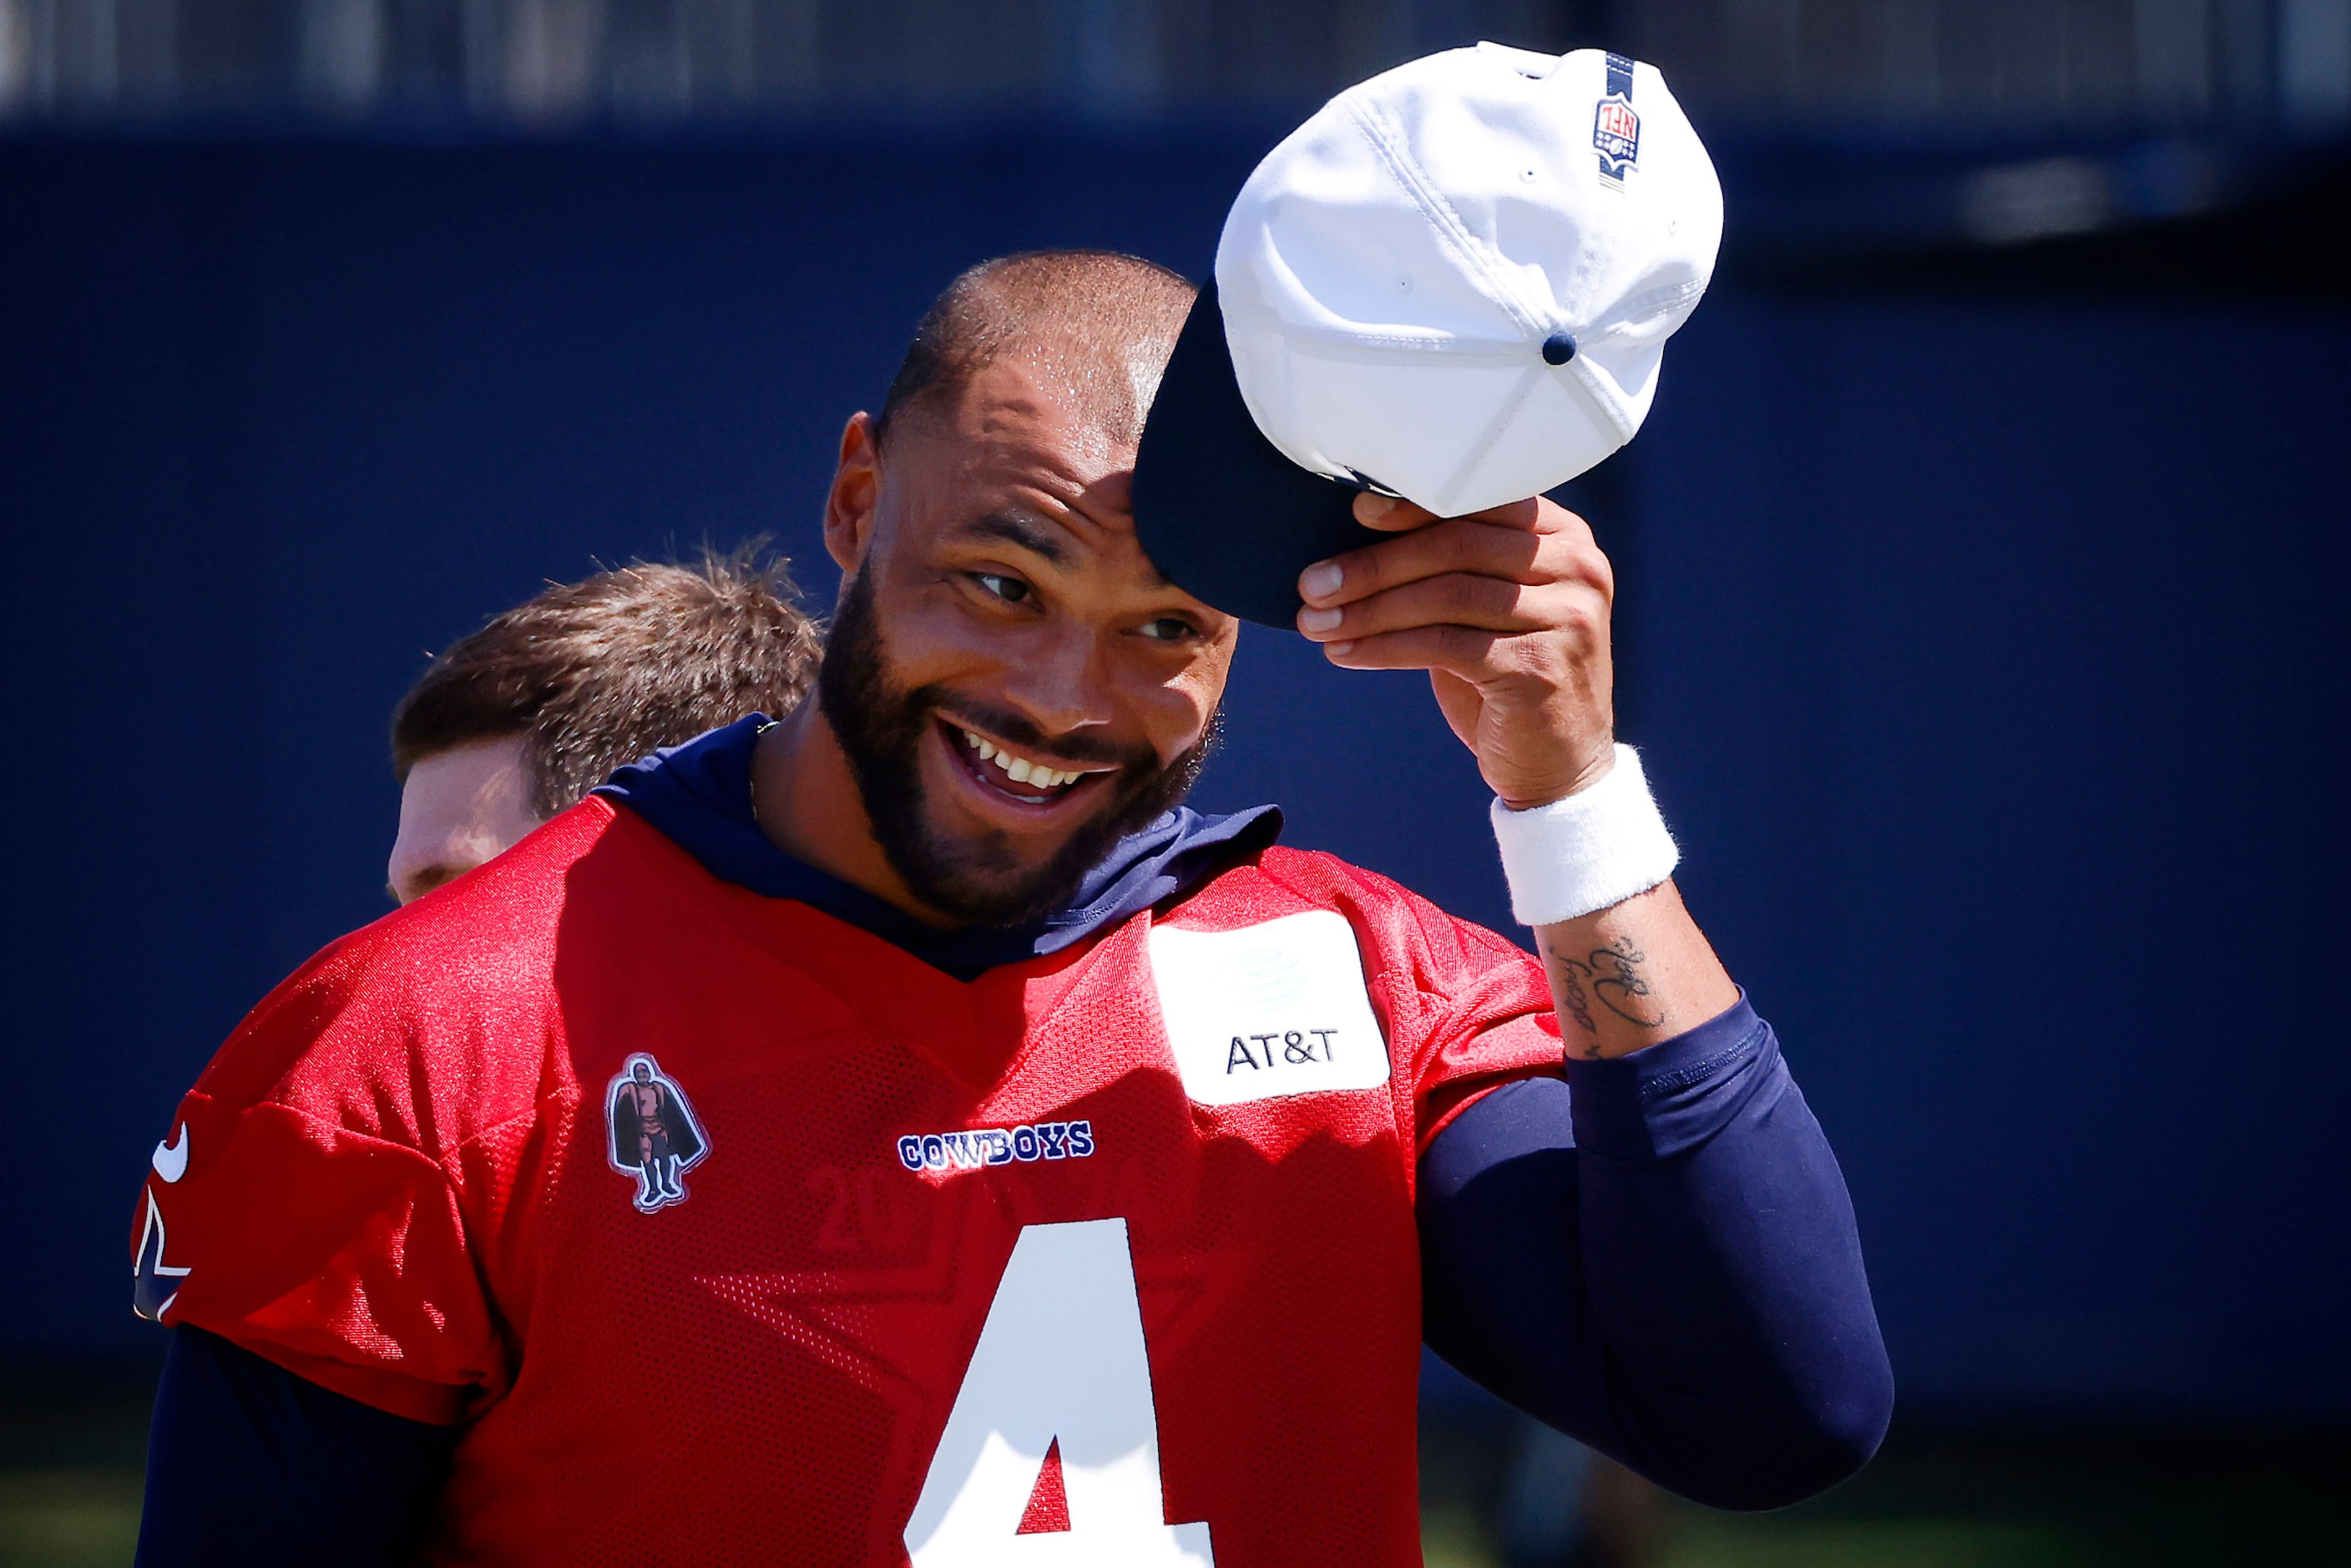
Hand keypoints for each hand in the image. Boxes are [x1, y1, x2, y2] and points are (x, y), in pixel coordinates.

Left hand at [1295, 491, 1615, 809]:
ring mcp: (1564, 617)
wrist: (1558, 762)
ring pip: (1445, 596)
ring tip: (1317, 623)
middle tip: (1313, 583)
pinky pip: (1443, 644)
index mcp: (1564, 537)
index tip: (1355, 513)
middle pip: (1456, 547)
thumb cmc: (1510, 675)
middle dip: (1374, 565)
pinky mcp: (1537, 666)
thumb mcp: (1489, 607)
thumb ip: (1453, 566)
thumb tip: (1357, 536)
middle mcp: (1576, 568)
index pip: (1480, 503)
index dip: (1414, 506)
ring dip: (1369, 610)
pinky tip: (1346, 652)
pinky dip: (1385, 647)